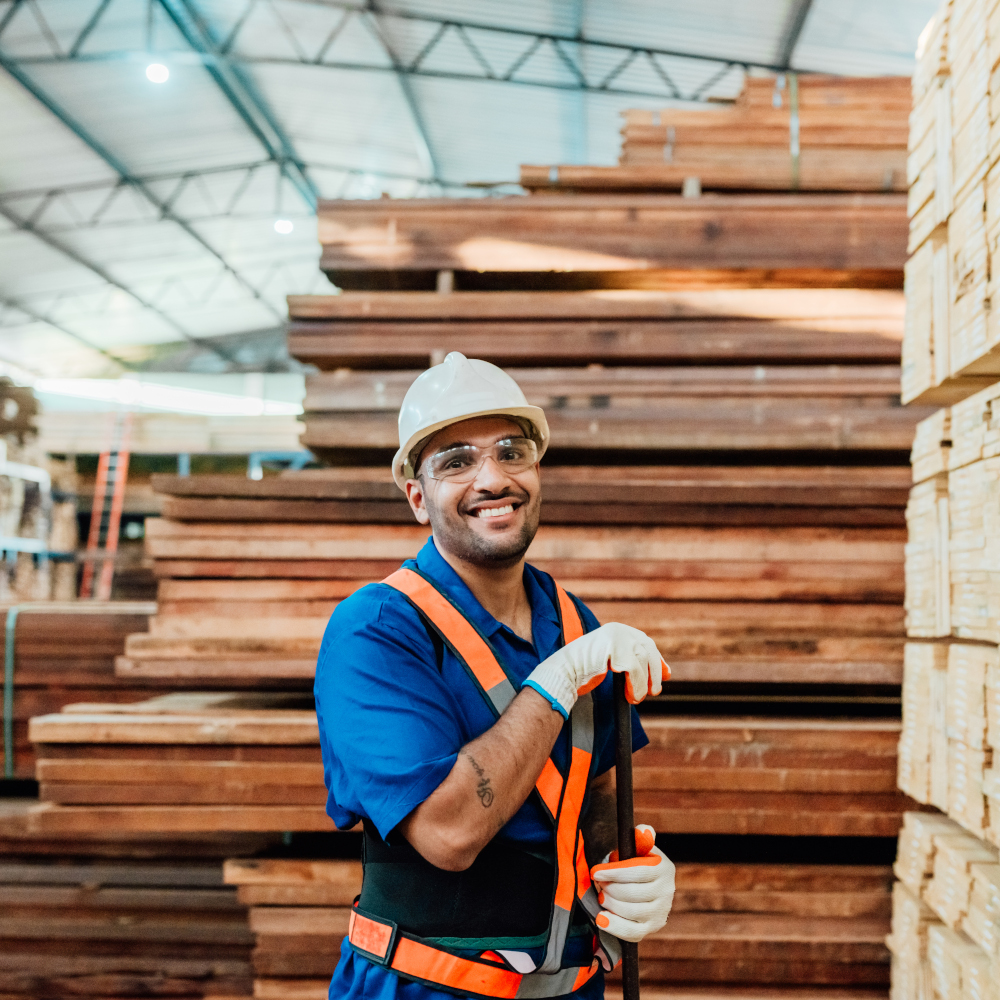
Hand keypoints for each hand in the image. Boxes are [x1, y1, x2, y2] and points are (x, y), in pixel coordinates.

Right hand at [523, 622, 666, 717]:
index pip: (645, 642)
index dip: (657, 660)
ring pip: (643, 661)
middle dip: (655, 672)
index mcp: (617, 630)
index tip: (665, 675)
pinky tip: (631, 696)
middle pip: (648, 649)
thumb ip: (630, 660)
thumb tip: (662, 673)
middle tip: (655, 691)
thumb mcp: (610, 661)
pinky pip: (635, 671)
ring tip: (637, 697)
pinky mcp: (615, 649)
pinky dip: (637, 686)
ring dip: (644, 683)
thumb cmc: (582, 671)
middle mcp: (618, 630)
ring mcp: (617, 637)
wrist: (562, 673)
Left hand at [591, 824, 674, 942]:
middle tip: (598, 884)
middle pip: (633, 893)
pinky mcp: (652, 928)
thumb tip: (644, 830)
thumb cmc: (636, 863)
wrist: (644, 886)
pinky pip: (633, 932)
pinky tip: (601, 918)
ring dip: (611, 904)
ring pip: (631, 912)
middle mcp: (667, 892)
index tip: (595, 872)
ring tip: (601, 897)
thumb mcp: (639, 848)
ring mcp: (661, 912)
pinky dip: (615, 926)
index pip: (638, 871)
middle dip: (610, 888)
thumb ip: (641, 838)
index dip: (614, 872)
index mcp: (664, 868)